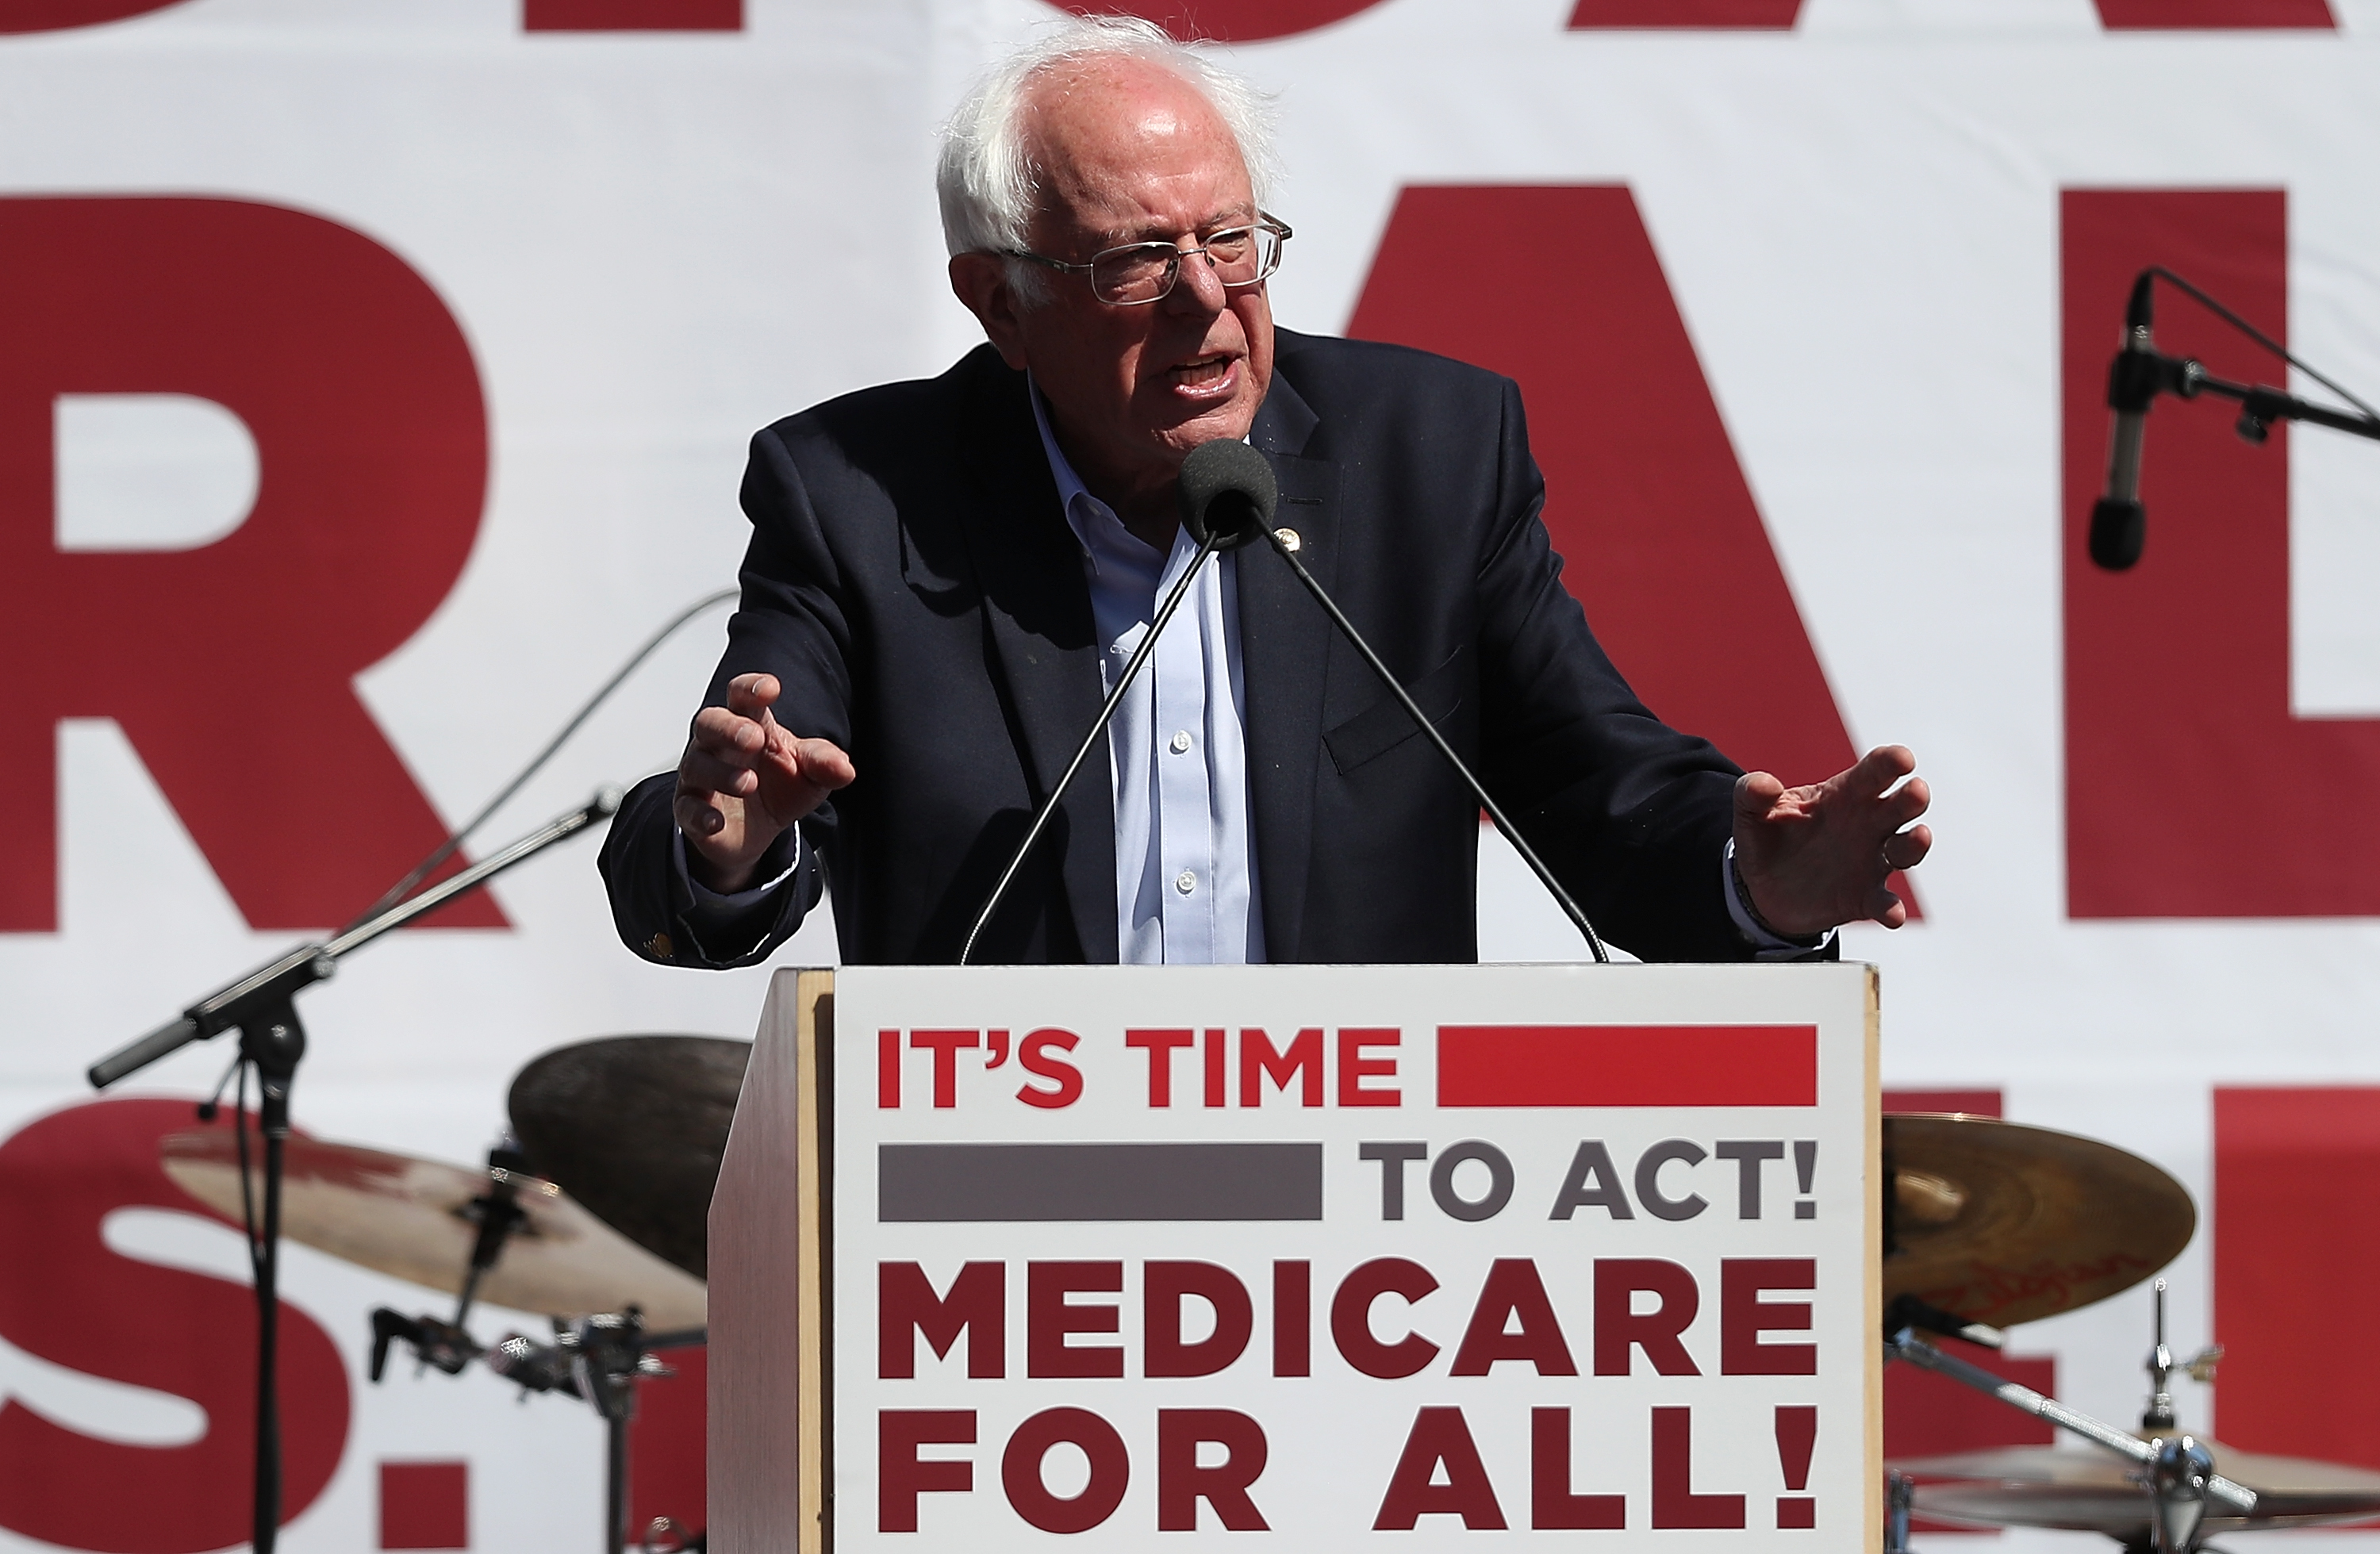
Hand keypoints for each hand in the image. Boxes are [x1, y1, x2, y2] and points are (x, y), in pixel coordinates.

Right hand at [673, 673, 853, 892]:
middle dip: (728, 727)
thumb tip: (845, 768)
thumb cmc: (779, 786)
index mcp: (749, 723)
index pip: (742, 696)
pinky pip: (686, 808)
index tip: (770, 688)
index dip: (752, 688)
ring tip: (749, 783)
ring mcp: (700, 776)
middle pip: (709, 722)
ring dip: (720, 773)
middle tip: (752, 738)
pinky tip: (715, 821)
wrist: (757, 833)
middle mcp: (718, 744)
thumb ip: (825, 764)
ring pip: (697, 765)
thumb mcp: (810, 774)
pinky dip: (698, 814)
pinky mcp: (690, 810)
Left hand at [1732, 745, 1930, 935]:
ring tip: (1919, 837)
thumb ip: (1752, 793)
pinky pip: (1884, 902)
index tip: (1902, 759)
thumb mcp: (1753, 813)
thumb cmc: (1769, 838)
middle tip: (1915, 791)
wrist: (1763, 888)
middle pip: (1901, 805)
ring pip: (1905, 849)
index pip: (1874, 772)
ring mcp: (1871, 861)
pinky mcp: (1865, 898)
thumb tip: (1764, 784)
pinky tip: (1893, 914)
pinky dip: (1891, 908)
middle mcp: (1868, 824)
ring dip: (1915, 844)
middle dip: (1912, 797)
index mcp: (1845, 794)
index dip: (1891, 762)